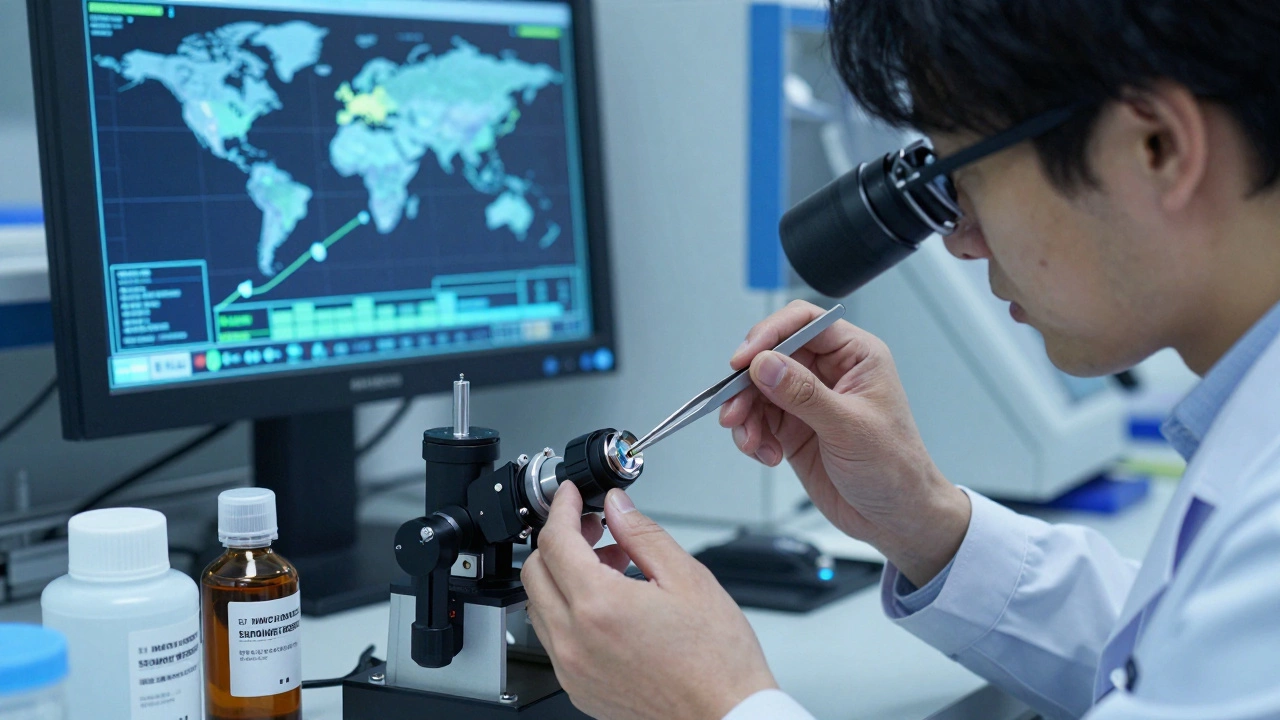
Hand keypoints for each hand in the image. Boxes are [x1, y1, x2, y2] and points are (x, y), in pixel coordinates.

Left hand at [521, 483, 777, 719]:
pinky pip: (554, 639)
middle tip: (594, 528)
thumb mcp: (688, 579)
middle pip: (535, 570)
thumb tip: (617, 507)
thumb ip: (643, 535)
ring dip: (563, 575)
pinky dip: (568, 611)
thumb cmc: (717, 662)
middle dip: (559, 539)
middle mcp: (574, 640)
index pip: (555, 540)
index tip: (570, 495)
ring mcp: (572, 669)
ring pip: (539, 605)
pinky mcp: (578, 688)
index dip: (561, 507)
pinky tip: (608, 605)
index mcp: (599, 606)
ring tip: (610, 567)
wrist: (725, 719)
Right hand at [719, 300, 969, 585]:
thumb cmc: (895, 468)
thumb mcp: (849, 428)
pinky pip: (760, 420)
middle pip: (772, 356)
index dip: (769, 335)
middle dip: (747, 384)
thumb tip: (765, 364)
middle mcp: (830, 373)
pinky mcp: (794, 428)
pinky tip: (766, 454)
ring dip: (746, 415)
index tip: (744, 360)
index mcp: (855, 356)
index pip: (804, 322)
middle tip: (734, 409)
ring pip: (759, 390)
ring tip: (750, 441)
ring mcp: (809, 401)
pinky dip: (753, 436)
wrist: (896, 518)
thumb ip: (803, 394)